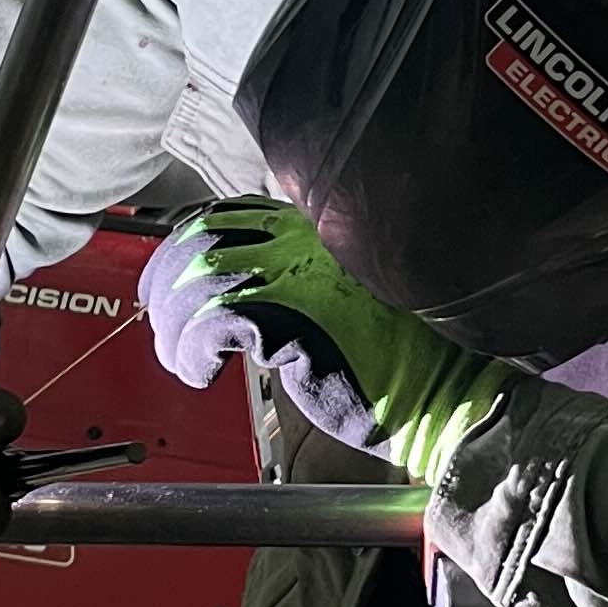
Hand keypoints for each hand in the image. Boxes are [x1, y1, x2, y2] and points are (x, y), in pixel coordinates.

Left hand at [139, 200, 503, 489]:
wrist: (447, 390)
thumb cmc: (407, 355)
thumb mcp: (349, 292)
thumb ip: (300, 274)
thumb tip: (234, 287)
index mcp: (320, 224)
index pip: (228, 216)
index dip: (186, 246)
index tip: (168, 282)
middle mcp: (306, 239)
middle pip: (202, 242)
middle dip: (167, 283)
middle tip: (161, 324)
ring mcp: (298, 275)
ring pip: (199, 284)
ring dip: (176, 328)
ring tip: (180, 360)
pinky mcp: (292, 319)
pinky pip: (213, 326)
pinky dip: (193, 352)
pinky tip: (201, 372)